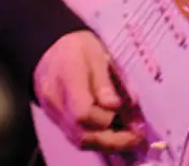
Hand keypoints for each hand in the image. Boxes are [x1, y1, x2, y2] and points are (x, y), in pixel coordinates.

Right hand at [33, 30, 143, 152]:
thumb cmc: (77, 46)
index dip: (105, 117)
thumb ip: (106, 81)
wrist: (50, 46)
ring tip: (129, 138)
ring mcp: (53, 113)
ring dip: (107, 142)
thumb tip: (117, 106)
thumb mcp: (95, 53)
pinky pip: (76, 137)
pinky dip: (97, 139)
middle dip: (113, 139)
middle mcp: (55, 100)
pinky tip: (113, 134)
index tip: (122, 108)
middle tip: (137, 136)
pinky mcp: (56, 120)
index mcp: (67, 76)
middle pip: (81, 133)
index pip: (82, 112)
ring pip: (79, 140)